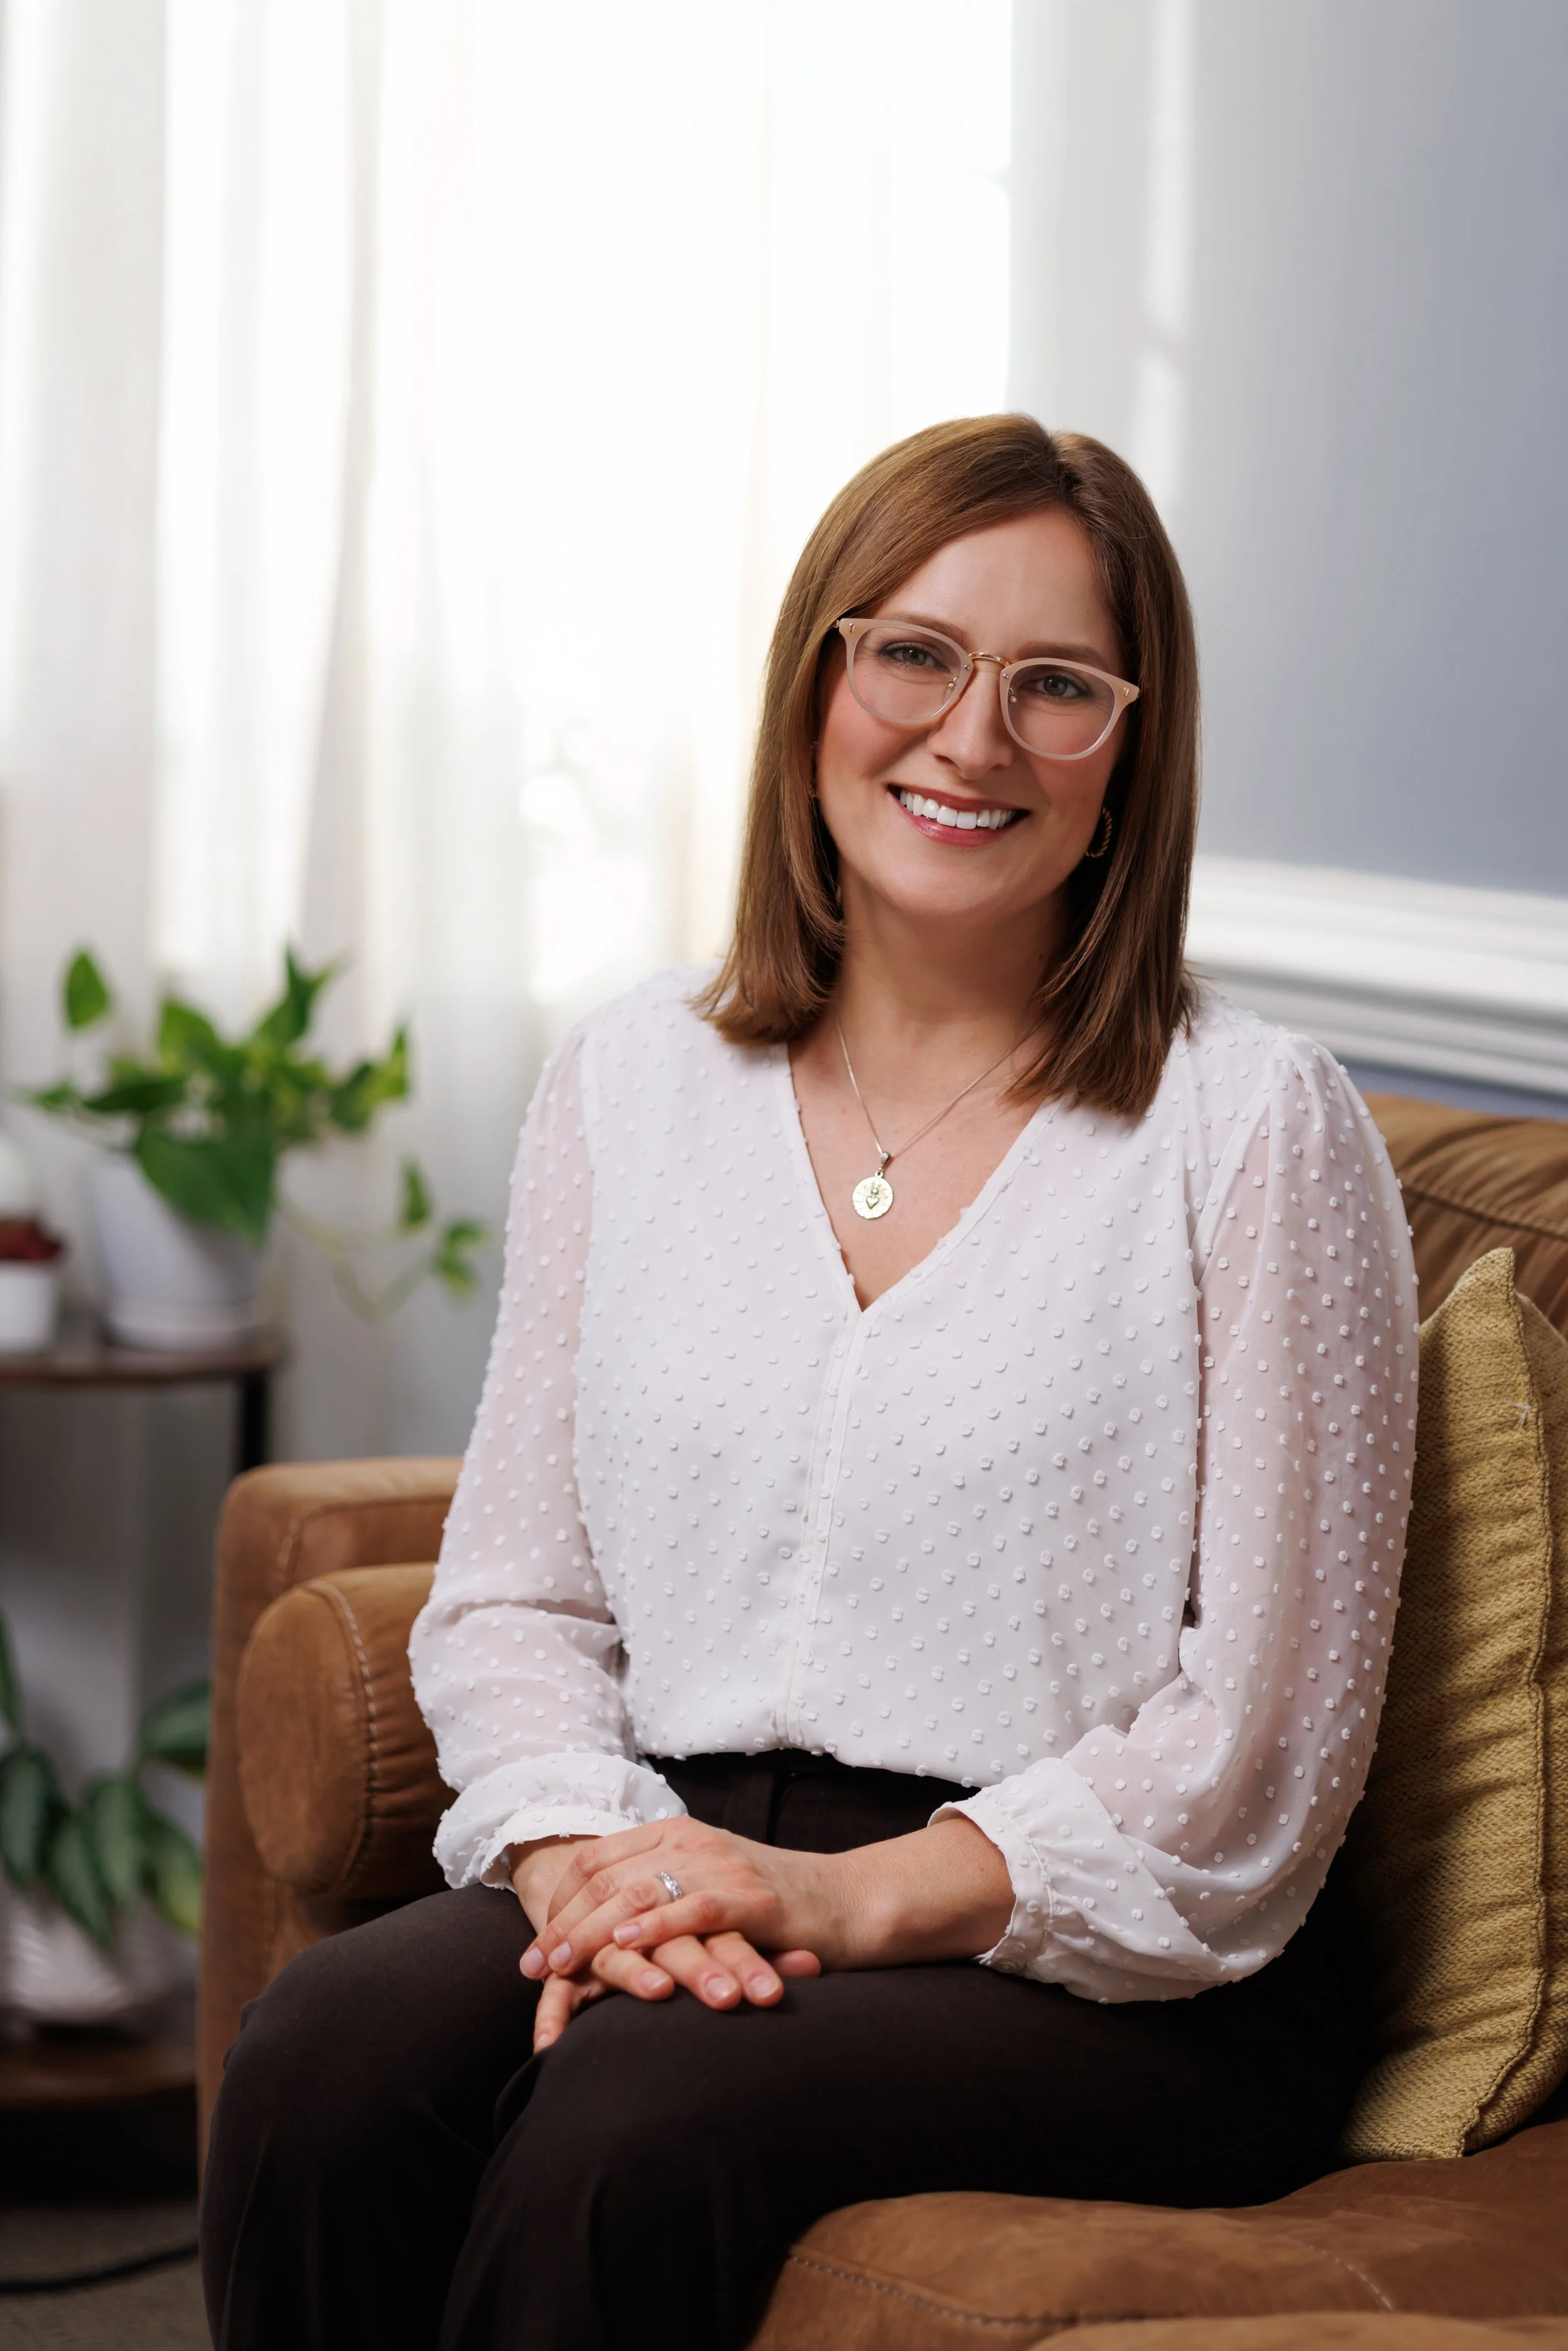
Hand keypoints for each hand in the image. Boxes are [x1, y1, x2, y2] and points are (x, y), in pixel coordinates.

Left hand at [510, 1834, 820, 2052]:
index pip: (598, 1860)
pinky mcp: (750, 1899)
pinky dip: (653, 1926)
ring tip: (559, 1964)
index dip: (559, 1902)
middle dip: (563, 1923)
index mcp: (677, 1833)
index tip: (536, 1942)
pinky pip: (690, 1910)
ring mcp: (721, 1867)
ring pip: (637, 1892)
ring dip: (591, 1931)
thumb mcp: (708, 1888)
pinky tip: (624, 1945)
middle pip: (607, 1877)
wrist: (848, 1903)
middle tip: (533, 1965)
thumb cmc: (775, 1907)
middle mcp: (693, 1842)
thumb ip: (663, 1895)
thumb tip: (605, 1929)